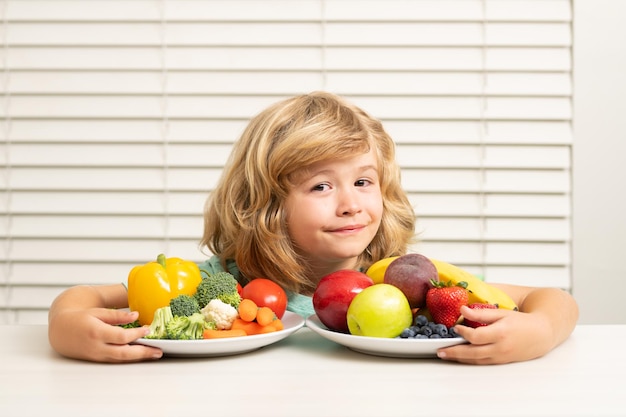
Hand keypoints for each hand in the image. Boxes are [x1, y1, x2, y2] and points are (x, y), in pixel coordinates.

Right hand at [48, 308, 162, 362]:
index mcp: (97, 332)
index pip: (121, 336)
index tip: (148, 329)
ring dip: (139, 358)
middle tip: (159, 351)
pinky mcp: (97, 360)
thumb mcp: (97, 312)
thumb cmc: (79, 319)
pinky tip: (140, 355)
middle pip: (124, 353)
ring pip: (121, 359)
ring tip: (154, 354)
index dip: (136, 334)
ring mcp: (97, 356)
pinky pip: (115, 360)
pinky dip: (129, 358)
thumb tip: (136, 315)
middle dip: (143, 352)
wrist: (61, 331)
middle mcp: (97, 347)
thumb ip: (117, 316)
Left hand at [436, 305, 552, 364]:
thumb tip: (462, 310)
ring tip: (445, 355)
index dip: (463, 332)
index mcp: (500, 333)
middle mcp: (500, 348)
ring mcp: (501, 357)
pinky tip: (460, 357)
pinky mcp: (501, 362)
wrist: (541, 334)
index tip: (455, 327)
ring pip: (476, 360)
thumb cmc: (521, 322)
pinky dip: (470, 360)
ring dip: (459, 358)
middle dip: (454, 352)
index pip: (476, 336)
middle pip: (473, 352)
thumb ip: (481, 313)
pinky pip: (482, 362)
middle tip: (440, 351)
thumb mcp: (502, 313)